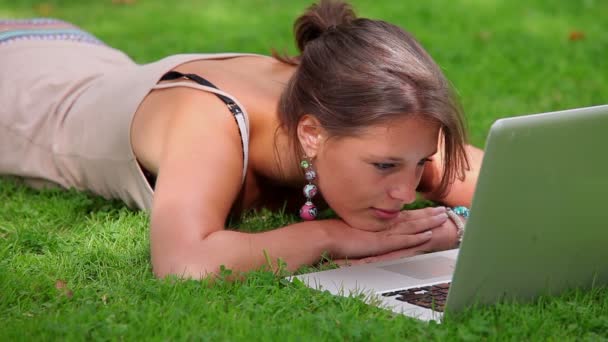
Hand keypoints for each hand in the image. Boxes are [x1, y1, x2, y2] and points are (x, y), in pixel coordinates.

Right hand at [327, 206, 448, 260]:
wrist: (323, 237)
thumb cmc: (332, 234)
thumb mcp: (352, 230)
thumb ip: (364, 230)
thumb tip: (369, 232)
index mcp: (377, 221)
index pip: (403, 216)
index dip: (418, 212)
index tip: (431, 208)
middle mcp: (382, 224)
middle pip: (411, 218)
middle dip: (429, 214)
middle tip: (444, 210)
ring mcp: (382, 232)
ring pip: (411, 226)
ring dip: (428, 222)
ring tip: (443, 218)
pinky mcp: (380, 243)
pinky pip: (403, 240)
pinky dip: (417, 237)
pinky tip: (428, 235)